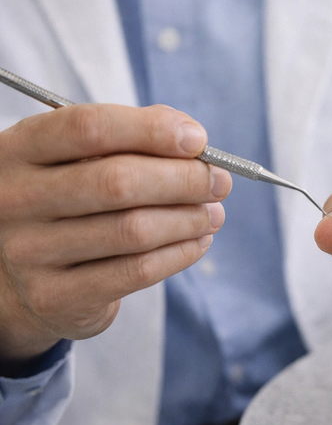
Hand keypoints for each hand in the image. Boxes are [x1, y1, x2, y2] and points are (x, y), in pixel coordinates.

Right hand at [0, 104, 230, 363]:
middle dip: (184, 180)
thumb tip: (191, 136)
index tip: (198, 139)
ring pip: (134, 230)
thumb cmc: (70, 199)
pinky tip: (198, 240)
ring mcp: (28, 252)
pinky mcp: (55, 296)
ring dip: (189, 219)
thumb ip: (133, 135)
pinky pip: (137, 271)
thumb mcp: (81, 157)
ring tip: (214, 213)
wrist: (21, 274)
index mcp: (19, 149)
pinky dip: (180, 253)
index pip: (89, 128)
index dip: (152, 131)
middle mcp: (14, 199)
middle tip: (219, 182)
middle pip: (117, 182)